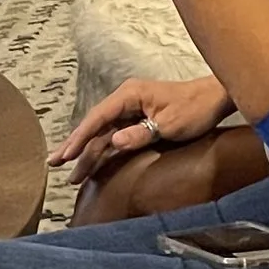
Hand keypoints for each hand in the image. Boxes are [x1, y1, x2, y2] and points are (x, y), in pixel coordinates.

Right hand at [56, 74, 231, 183]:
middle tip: (54, 164)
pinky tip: (91, 163)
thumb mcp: (169, 124)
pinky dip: (102, 150)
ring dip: (87, 152)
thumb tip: (113, 142)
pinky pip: (114, 136)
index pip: (97, 118)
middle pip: (94, 126)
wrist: (214, 99)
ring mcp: (131, 110)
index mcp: (129, 95)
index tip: (66, 154)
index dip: (79, 137)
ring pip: (102, 133)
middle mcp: (125, 100)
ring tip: (70, 173)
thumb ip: (140, 133)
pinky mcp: (138, 120)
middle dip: (75, 146)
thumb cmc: (195, 108)